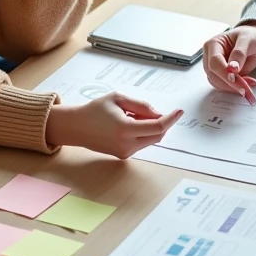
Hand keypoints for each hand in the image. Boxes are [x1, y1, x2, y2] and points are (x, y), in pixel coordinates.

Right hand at [45, 93, 181, 157]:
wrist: (76, 127)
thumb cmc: (95, 110)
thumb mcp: (118, 99)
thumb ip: (141, 106)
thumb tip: (159, 114)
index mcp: (125, 129)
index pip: (158, 126)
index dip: (171, 119)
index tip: (179, 111)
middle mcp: (126, 144)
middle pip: (158, 135)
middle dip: (160, 122)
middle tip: (146, 110)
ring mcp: (125, 152)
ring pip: (150, 140)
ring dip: (150, 127)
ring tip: (129, 116)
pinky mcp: (123, 156)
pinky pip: (141, 143)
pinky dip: (142, 133)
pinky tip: (126, 124)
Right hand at [203, 23, 255, 104]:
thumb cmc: (251, 36)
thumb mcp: (248, 40)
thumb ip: (239, 53)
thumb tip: (232, 68)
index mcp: (213, 44)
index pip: (215, 62)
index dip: (225, 74)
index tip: (238, 82)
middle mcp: (210, 56)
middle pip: (214, 75)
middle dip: (231, 84)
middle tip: (248, 89)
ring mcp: (214, 66)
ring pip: (217, 83)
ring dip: (233, 88)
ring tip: (250, 85)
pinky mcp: (220, 74)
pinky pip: (223, 85)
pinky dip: (234, 88)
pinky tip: (246, 85)